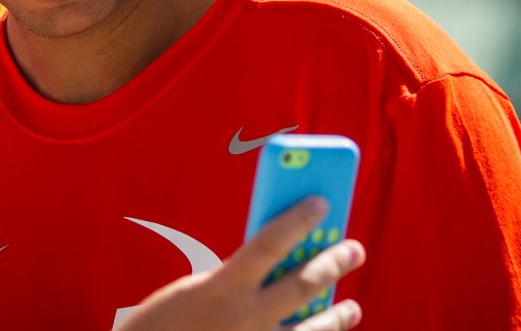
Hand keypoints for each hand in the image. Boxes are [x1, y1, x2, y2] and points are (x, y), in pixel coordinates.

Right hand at [116, 198, 364, 330]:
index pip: (269, 243)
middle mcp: (244, 318)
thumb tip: (276, 267)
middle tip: (354, 248)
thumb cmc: (165, 323)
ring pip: (312, 329)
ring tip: (352, 306)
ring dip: (336, 315)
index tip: (321, 201)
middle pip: (302, 284)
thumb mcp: (194, 291)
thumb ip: (233, 279)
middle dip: (333, 262)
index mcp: (220, 288)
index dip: (297, 219)